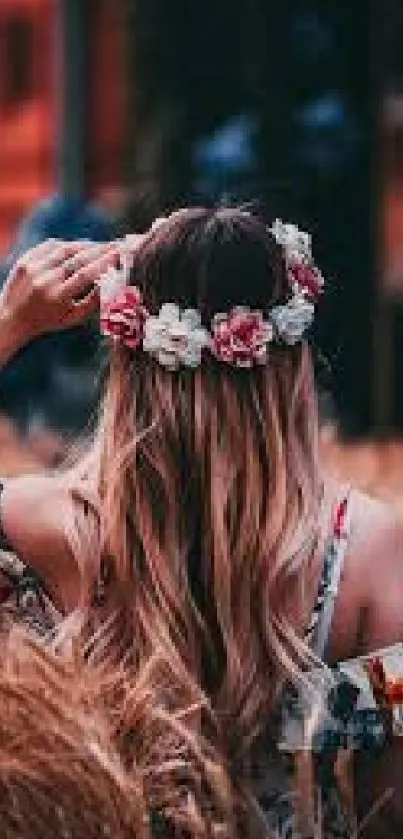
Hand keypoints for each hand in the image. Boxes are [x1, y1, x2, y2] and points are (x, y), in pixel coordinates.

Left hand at [0, 239, 117, 362]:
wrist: (12, 318)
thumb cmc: (48, 321)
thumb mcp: (74, 318)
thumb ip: (93, 301)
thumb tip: (112, 282)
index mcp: (58, 297)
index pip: (86, 274)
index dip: (105, 261)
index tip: (120, 253)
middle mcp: (45, 280)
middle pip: (78, 258)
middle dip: (100, 249)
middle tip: (117, 244)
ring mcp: (33, 267)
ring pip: (65, 249)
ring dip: (86, 245)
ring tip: (100, 245)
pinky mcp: (25, 260)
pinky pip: (50, 246)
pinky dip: (67, 244)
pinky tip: (79, 246)